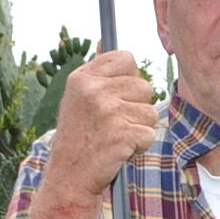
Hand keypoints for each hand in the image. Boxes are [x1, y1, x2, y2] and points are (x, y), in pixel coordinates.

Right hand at [43, 50, 160, 204]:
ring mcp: (108, 112)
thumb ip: (96, 72)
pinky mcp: (121, 134)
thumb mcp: (78, 99)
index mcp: (82, 78)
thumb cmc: (78, 138)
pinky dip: (139, 147)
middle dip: (136, 108)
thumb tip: (103, 40)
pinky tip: (119, 151)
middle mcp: (94, 91)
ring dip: (139, 129)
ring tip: (115, 138)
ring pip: (150, 111)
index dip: (129, 79)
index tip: (118, 97)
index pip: (127, 59)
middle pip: (144, 87)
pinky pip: (149, 134)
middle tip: (114, 125)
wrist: (69, 178)